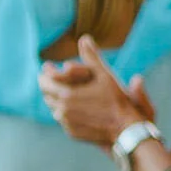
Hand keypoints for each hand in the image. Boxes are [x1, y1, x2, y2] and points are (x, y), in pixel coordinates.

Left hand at [39, 36, 155, 146]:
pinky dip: (65, 112)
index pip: (44, 82)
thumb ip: (92, 57)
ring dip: (55, 99)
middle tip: (50, 79)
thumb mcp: (106, 75)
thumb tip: (84, 38)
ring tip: (59, 92)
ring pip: (54, 108)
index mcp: (66, 94)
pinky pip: (63, 120)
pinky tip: (71, 107)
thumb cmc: (118, 101)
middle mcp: (61, 110)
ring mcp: (66, 123)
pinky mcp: (72, 133)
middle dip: (48, 86)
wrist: (126, 130)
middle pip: (47, 95)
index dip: (45, 75)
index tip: (46, 69)